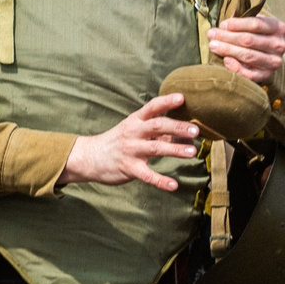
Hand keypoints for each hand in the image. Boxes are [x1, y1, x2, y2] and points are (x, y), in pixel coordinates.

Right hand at [61, 93, 196, 190]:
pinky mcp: (129, 168)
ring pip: (155, 148)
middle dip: (177, 127)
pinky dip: (160, 181)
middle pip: (157, 126)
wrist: (89, 157)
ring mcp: (130, 150)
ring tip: (192, 152)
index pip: (152, 108)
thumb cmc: (118, 142)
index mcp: (135, 121)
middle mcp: (133, 133)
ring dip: (174, 149)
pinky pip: (147, 175)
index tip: (182, 98)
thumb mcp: (134, 131)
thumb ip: (159, 131)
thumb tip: (187, 133)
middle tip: (195, 130)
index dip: (166, 102)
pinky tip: (173, 185)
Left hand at [210, 13, 284, 88]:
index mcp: (276, 28)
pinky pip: (250, 74)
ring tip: (212, 45)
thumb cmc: (257, 33)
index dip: (236, 24)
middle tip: (211, 35)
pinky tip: (225, 60)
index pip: (256, 24)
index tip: (222, 25)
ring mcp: (273, 61)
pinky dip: (236, 67)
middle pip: (249, 40)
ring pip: (248, 56)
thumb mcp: (254, 22)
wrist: (269, 51)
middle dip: (226, 37)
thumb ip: (240, 21)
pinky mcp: (267, 74)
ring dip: (227, 50)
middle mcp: (278, 45)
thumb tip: (222, 25)